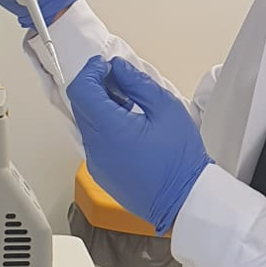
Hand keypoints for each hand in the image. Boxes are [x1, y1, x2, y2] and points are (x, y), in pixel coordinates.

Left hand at [66, 56, 209, 234]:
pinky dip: (105, 128)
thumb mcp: (166, 108)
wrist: (184, 201)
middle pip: (81, 106)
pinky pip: (95, 142)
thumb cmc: (180, 160)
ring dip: (101, 108)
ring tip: (130, 105)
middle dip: (96, 87)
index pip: (81, 90)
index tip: (104, 65)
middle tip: (120, 80)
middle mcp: (96, 148)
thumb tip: (119, 68)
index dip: (90, 71)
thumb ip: (137, 83)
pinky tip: (129, 128)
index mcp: (109, 129)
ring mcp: (96, 163)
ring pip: (87, 124)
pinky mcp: (101, 173)